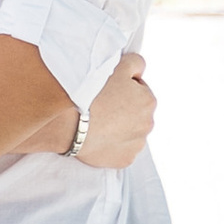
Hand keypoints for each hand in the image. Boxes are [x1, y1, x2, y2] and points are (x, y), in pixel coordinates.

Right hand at [72, 53, 155, 172]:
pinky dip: (114, 145)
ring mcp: (137, 144)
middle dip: (124, 109)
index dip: (123, 89)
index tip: (109, 91)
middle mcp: (148, 124)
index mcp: (149, 101)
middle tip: (103, 106)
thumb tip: (140, 71)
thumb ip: (136, 63)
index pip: (139, 91)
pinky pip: (122, 150)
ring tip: (100, 123)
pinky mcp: (125, 160)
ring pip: (130, 132)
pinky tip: (101, 137)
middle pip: (136, 113)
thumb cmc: (95, 92)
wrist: (74, 123)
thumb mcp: (119, 65)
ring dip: (120, 128)